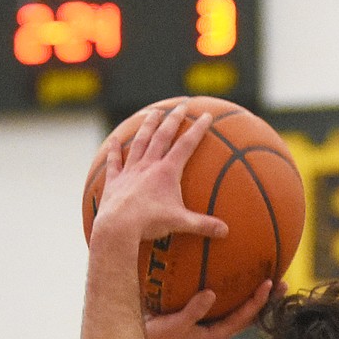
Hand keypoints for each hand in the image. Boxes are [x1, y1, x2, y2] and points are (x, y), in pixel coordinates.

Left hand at [92, 103, 228, 244]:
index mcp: (167, 171)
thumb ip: (203, 225)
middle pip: (162, 136)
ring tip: (153, 113)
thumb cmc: (150, 223)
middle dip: (173, 119)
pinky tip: (113, 140)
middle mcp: (148, 165)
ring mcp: (130, 171)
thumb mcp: (180, 223)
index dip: (198, 129)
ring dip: (147, 126)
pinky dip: (113, 151)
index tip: (207, 115)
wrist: (118, 227)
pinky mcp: (114, 182)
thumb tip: (225, 232)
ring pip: (139, 142)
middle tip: (180, 106)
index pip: (186, 144)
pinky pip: (114, 162)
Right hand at [146, 279, 284, 338]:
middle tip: (284, 282)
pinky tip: (228, 275)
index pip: (244, 318)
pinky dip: (228, 292)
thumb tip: (211, 293)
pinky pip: (219, 305)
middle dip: (265, 300)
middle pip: (247, 315)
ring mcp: (207, 328)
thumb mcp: (173, 326)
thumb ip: (192, 311)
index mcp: (214, 337)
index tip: (272, 283)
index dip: (259, 301)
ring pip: (235, 310)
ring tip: (266, 277)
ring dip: (250, 295)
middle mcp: (215, 333)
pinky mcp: (197, 321)